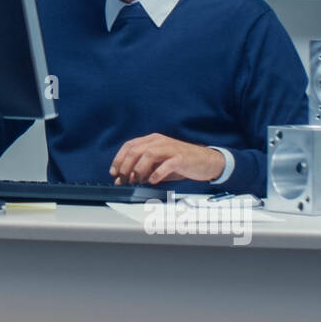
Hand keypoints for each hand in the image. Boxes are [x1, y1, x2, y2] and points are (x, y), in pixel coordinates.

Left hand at [109, 134, 224, 185]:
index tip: (114, 172)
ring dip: (139, 169)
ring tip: (137, 181)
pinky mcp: (181, 158)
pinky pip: (166, 165)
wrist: (206, 161)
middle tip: (124, 179)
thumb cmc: (180, 163)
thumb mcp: (158, 165)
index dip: (119, 159)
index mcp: (152, 140)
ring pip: (148, 154)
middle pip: (136, 150)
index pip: (129, 145)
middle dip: (126, 166)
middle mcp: (159, 141)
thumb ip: (142, 170)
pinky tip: (153, 181)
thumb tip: (123, 179)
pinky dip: (157, 174)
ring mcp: (170, 148)